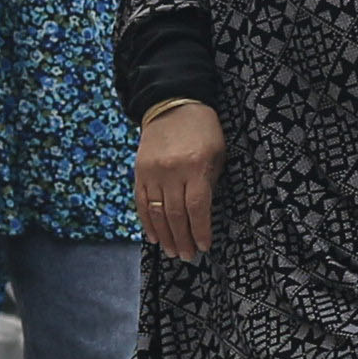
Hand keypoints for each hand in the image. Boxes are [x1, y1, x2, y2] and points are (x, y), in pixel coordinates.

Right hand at [137, 100, 224, 260]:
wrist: (172, 102)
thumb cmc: (203, 129)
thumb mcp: (217, 152)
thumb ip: (210, 181)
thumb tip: (203, 213)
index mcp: (196, 166)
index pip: (197, 207)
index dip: (200, 230)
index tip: (204, 247)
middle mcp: (172, 171)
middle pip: (176, 214)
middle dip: (182, 239)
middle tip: (187, 256)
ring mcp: (153, 172)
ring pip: (157, 212)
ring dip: (165, 236)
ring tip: (172, 252)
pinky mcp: (140, 171)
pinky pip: (142, 202)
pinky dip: (147, 222)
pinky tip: (154, 237)